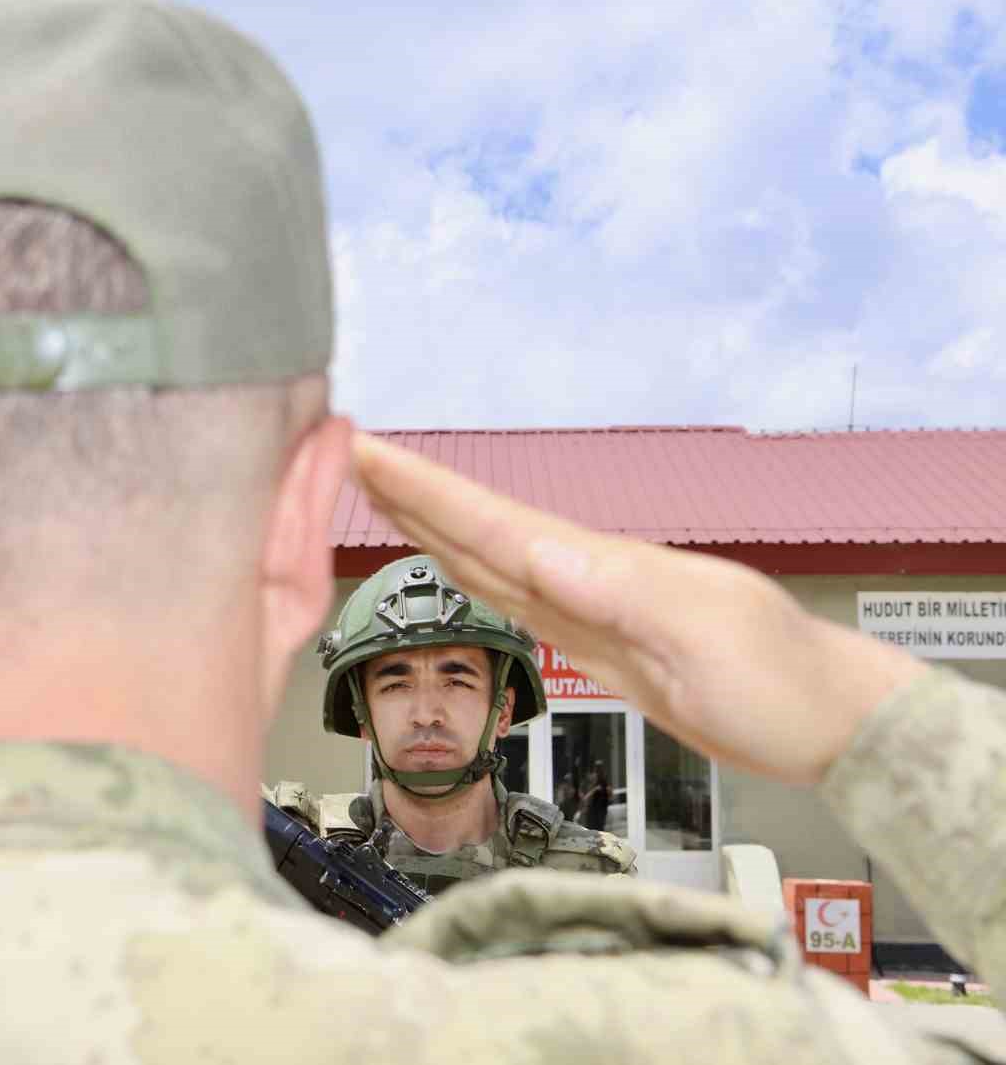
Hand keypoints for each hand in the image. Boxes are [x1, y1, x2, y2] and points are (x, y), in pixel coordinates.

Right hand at [351, 433, 925, 785]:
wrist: (824, 723)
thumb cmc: (778, 683)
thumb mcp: (701, 636)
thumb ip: (619, 591)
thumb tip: (535, 551)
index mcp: (604, 569)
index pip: (498, 522)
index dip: (429, 492)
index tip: (370, 452)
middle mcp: (587, 578)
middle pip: (483, 530)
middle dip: (415, 493)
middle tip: (351, 453)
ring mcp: (590, 608)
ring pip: (493, 560)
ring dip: (435, 525)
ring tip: (381, 491)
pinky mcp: (597, 642)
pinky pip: (519, 599)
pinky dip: (477, 573)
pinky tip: (457, 558)